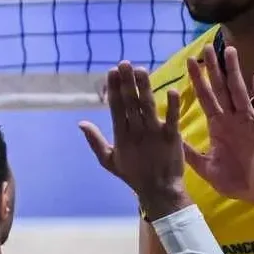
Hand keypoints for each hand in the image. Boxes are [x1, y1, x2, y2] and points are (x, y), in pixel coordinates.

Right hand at [80, 62, 190, 218]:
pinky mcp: (172, 137)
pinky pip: (172, 118)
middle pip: (130, 102)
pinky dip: (172, 106)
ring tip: (141, 69)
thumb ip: (94, 140)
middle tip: (124, 63)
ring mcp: (154, 134)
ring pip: (148, 106)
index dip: (114, 89)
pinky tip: (171, 90)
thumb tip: (80, 122)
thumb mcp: (108, 160)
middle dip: (127, 82)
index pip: (116, 107)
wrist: (159, 190)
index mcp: (121, 136)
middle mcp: (136, 132)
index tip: (112, 71)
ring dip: (144, 87)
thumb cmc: (133, 175)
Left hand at [182, 45, 253, 207]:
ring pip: (240, 92)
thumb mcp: (205, 166)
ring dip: (235, 72)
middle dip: (214, 69)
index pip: (205, 98)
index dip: (198, 81)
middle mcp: (232, 119)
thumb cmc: (234, 180)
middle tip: (206, 47)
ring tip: (230, 51)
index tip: (189, 62)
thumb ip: (189, 152)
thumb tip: (168, 138)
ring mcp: (249, 122)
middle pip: (222, 89)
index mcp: (218, 126)